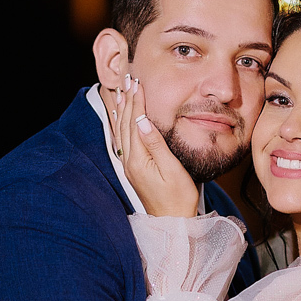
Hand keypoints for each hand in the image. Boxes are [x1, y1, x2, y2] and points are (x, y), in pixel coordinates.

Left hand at [114, 78, 198, 216]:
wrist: (172, 221)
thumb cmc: (178, 198)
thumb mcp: (172, 170)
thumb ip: (156, 145)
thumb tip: (143, 122)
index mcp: (138, 159)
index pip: (135, 122)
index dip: (136, 101)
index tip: (137, 83)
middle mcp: (130, 161)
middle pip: (125, 124)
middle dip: (127, 100)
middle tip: (128, 79)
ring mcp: (130, 165)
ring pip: (122, 130)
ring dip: (122, 109)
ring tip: (121, 91)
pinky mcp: (134, 169)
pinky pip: (124, 140)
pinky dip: (122, 124)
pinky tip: (121, 116)